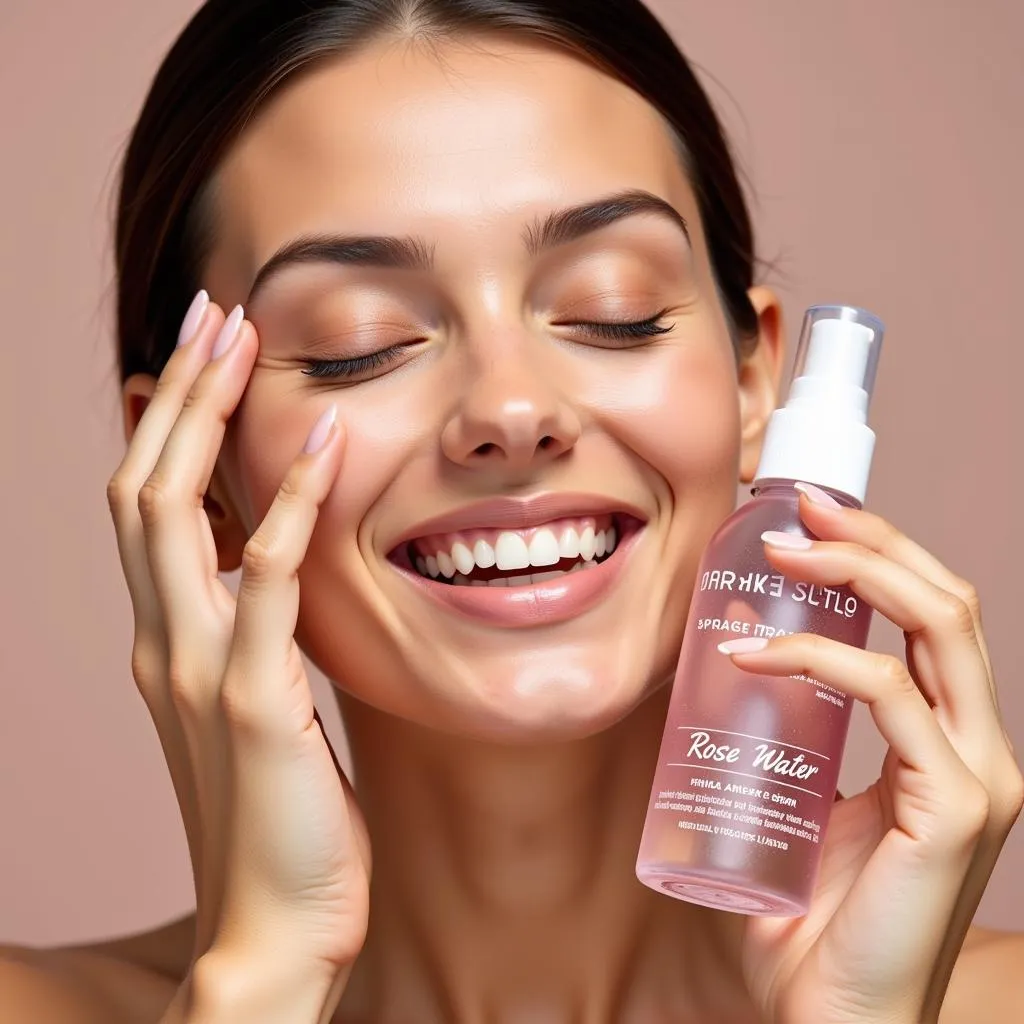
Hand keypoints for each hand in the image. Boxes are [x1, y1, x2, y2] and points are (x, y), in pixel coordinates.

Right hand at [106, 294, 369, 1015]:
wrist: (270, 923)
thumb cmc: (276, 815)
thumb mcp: (253, 703)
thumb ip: (249, 632)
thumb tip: (265, 564)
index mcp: (167, 641)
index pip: (147, 509)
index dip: (168, 426)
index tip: (199, 357)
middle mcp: (164, 641)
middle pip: (144, 486)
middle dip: (179, 394)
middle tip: (213, 312)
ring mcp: (201, 667)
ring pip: (177, 514)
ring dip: (209, 419)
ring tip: (242, 338)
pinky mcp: (255, 699)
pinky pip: (263, 581)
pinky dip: (286, 507)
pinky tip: (326, 446)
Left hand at [721, 483, 1022, 1023]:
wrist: (833, 1016)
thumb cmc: (813, 912)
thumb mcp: (804, 793)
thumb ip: (793, 730)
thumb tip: (736, 649)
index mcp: (949, 739)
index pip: (931, 619)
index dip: (878, 553)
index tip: (803, 515)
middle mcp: (980, 746)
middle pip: (946, 602)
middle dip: (873, 539)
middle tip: (793, 507)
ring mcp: (980, 775)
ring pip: (939, 628)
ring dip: (856, 571)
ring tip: (777, 551)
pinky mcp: (958, 807)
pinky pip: (890, 696)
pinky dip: (820, 658)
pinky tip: (756, 655)